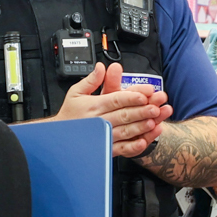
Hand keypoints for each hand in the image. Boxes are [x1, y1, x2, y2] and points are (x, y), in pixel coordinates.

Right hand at [47, 63, 167, 158]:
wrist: (59, 138)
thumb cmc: (69, 115)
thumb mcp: (76, 93)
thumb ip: (91, 80)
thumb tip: (102, 67)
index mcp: (94, 105)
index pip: (116, 99)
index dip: (132, 96)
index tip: (146, 93)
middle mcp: (100, 121)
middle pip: (124, 115)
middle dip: (141, 111)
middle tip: (156, 107)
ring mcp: (103, 136)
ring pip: (124, 131)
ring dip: (140, 127)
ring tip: (153, 122)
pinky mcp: (105, 148)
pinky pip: (121, 149)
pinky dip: (133, 146)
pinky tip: (143, 142)